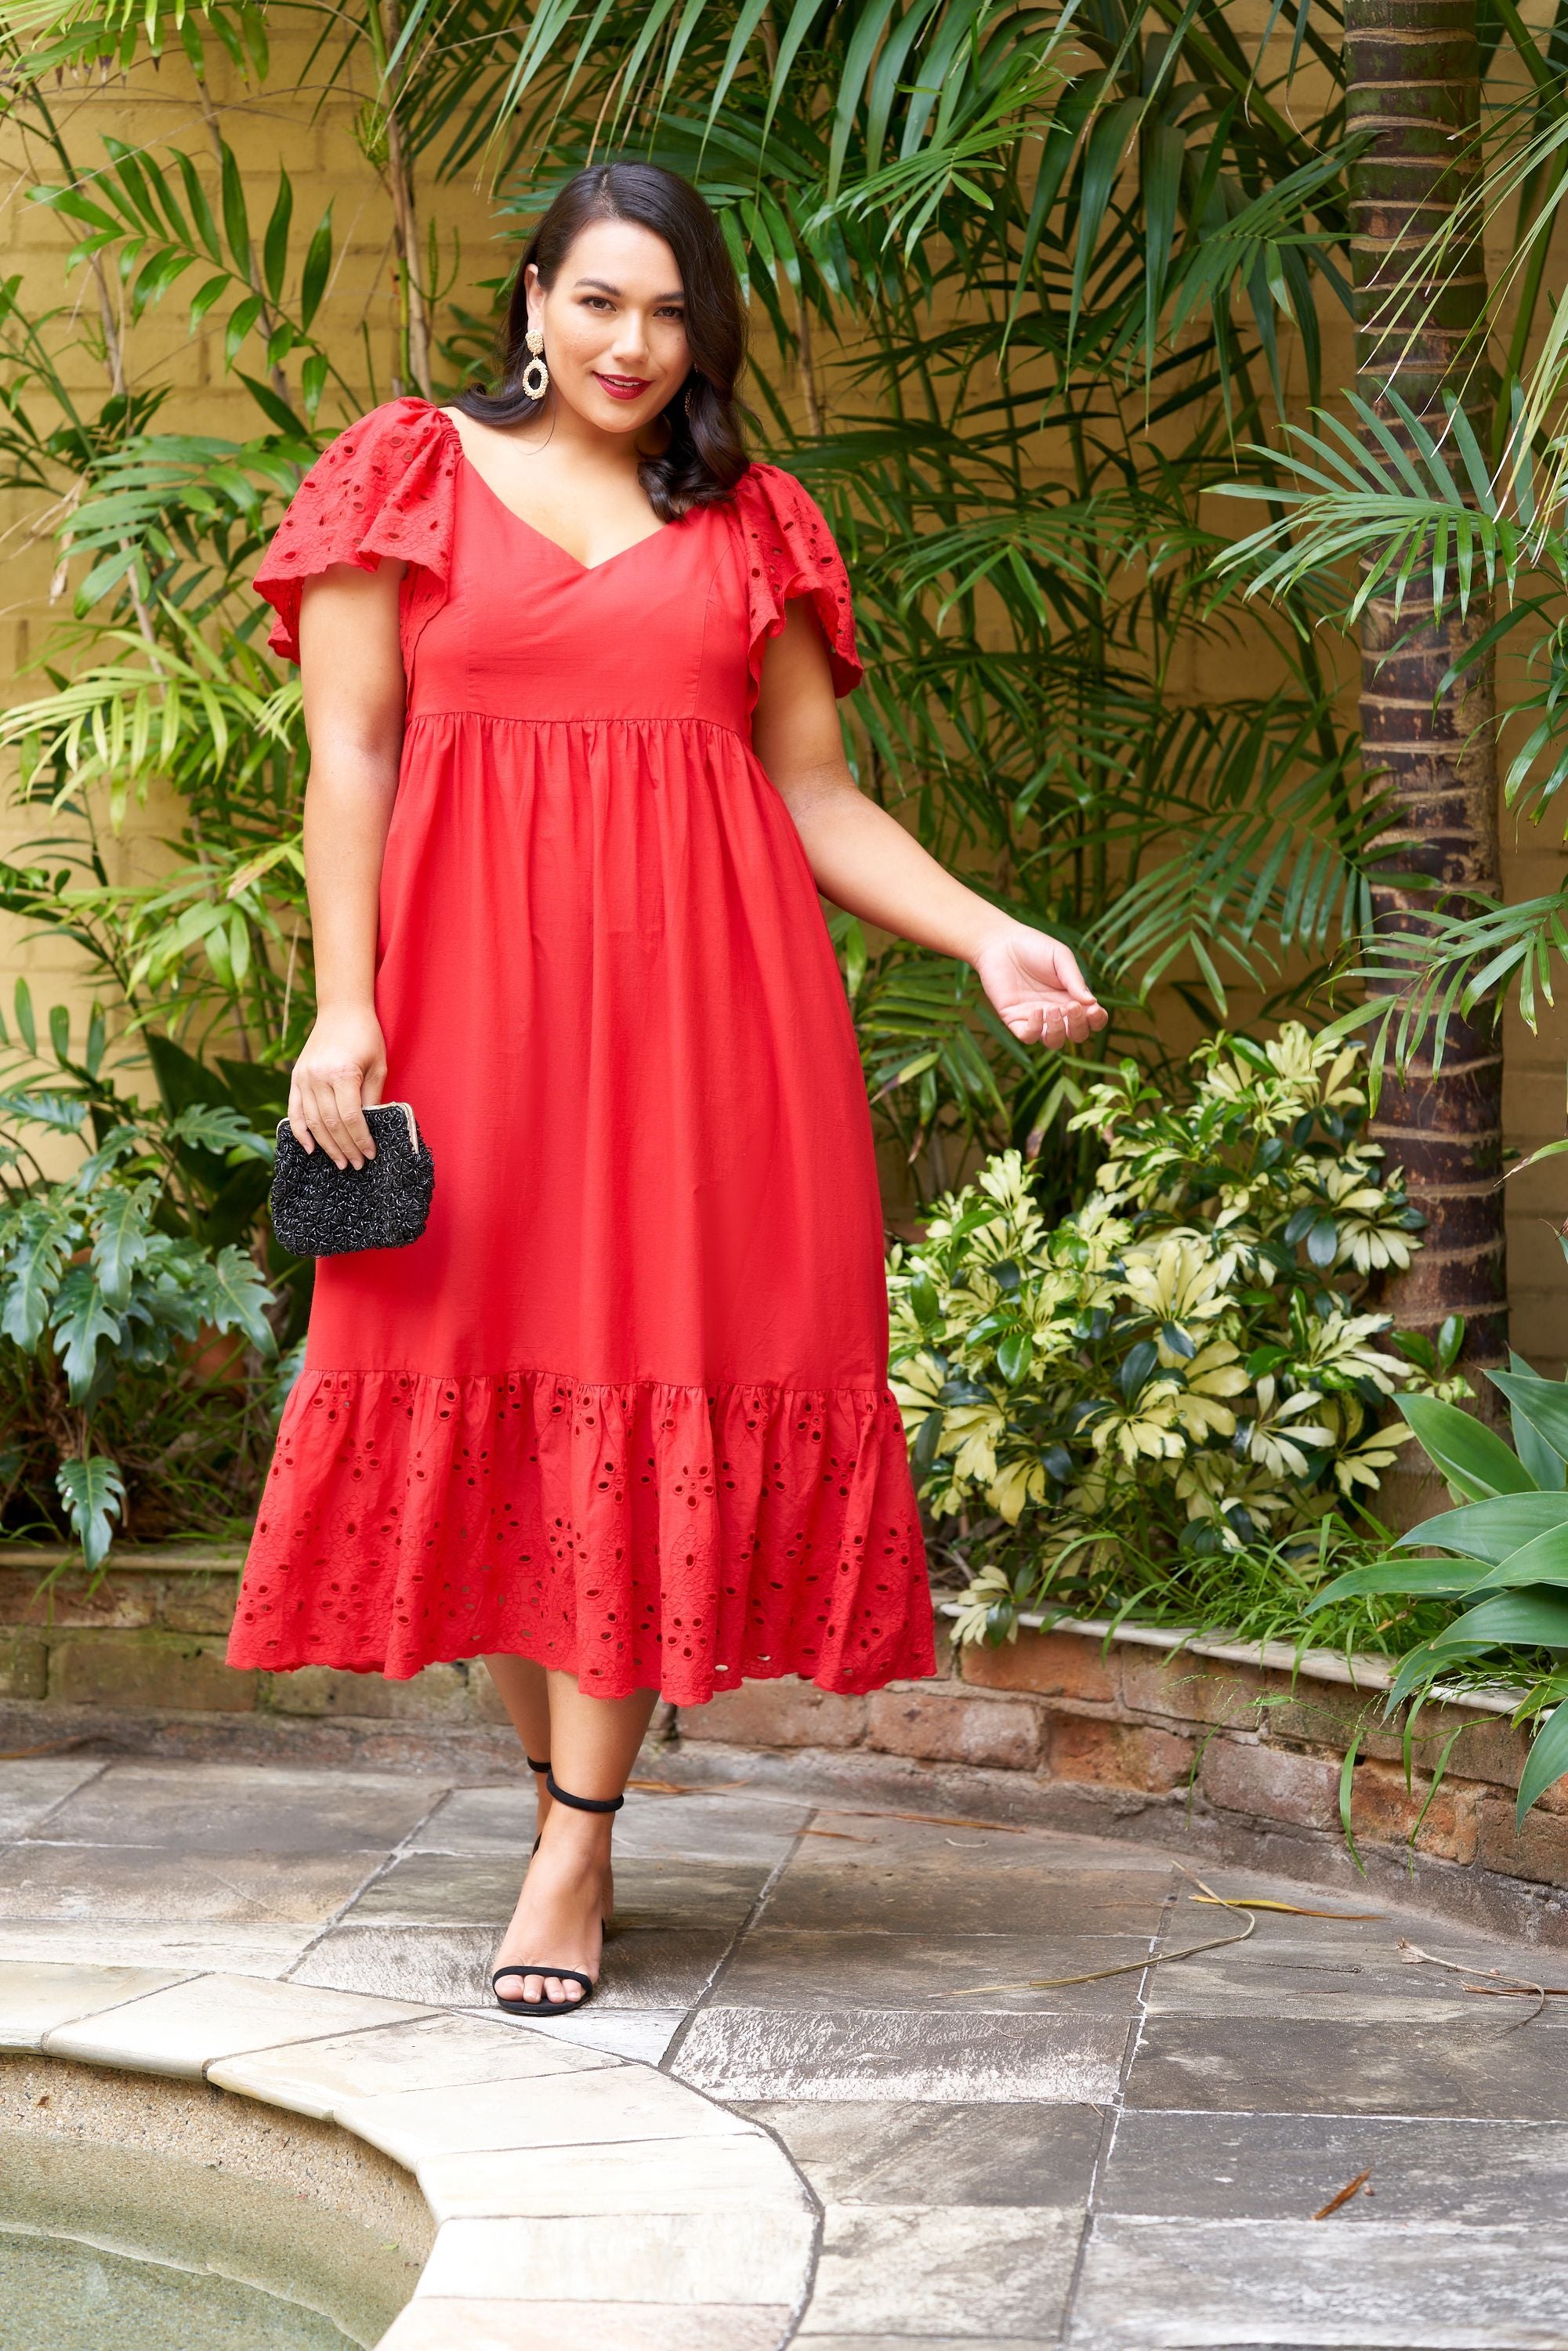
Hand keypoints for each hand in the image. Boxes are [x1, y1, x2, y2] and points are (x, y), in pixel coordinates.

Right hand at [287, 1006, 387, 1168]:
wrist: (341, 1009)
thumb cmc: (366, 1036)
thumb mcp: (378, 1066)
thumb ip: (372, 1098)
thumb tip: (369, 1129)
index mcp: (342, 1073)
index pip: (351, 1117)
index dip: (360, 1140)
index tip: (369, 1154)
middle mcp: (318, 1077)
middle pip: (330, 1124)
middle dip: (345, 1148)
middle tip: (356, 1165)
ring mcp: (303, 1077)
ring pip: (312, 1122)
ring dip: (326, 1146)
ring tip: (339, 1162)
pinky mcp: (296, 1077)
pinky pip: (294, 1110)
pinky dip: (300, 1132)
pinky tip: (310, 1149)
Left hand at [972, 923, 1106, 1049]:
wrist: (1001, 942)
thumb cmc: (1034, 947)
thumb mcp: (1060, 957)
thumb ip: (1075, 979)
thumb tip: (1092, 1003)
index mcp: (1072, 997)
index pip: (1092, 1019)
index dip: (1097, 1020)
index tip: (1094, 1009)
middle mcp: (1057, 1012)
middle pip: (1077, 1034)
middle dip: (1079, 1026)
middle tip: (1072, 1007)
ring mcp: (1035, 1018)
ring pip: (1054, 1042)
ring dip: (1058, 1031)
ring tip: (1052, 1009)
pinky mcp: (1014, 1019)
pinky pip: (1028, 1036)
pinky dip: (1034, 1029)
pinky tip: (1036, 1011)